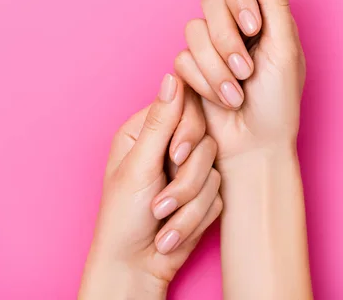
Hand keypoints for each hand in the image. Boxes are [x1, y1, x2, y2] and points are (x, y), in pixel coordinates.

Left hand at [79, 74, 221, 299]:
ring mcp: (187, 170)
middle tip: (160, 202)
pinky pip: (217, 195)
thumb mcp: (139, 167)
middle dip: (186, 178)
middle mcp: (168, 147)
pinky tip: (173, 231)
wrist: (135, 266)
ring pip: (213, 170)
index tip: (174, 156)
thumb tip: (172, 77)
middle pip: (204, 140)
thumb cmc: (124, 218)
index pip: (184, 108)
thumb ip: (160, 123)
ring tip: (162, 221)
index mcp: (145, 132)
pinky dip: (195, 217)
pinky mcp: (203, 194)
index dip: (188, 131)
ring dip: (188, 204)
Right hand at [174, 0, 305, 166]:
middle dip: (227, 38)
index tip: (254, 27)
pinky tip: (222, 100)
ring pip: (192, 30)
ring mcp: (209, 47)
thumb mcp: (283, 49)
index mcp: (262, 15)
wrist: (254, 147)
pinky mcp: (189, 69)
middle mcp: (233, 26)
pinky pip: (182, 60)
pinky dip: (204, 82)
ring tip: (237, 94)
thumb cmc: (278, 103)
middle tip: (247, 69)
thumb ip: (274, 1)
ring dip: (216, 66)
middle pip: (211, 0)